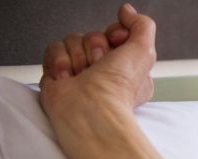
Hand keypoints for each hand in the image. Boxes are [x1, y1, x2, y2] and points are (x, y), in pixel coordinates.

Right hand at [40, 4, 156, 120]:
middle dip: (95, 47)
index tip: (118, 42)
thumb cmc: (118, 89)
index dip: (114, 34)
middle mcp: (104, 71)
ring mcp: (80, 72)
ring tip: (83, 75)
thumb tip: (127, 11)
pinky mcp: (58, 74)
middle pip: (92, 35)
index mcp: (127, 68)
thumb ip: (142, 26)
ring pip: (72, 40)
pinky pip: (53, 49)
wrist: (89, 109)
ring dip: (77, 56)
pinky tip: (68, 78)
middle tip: (99, 65)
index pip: (114, 33)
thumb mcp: (144, 51)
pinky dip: (60, 62)